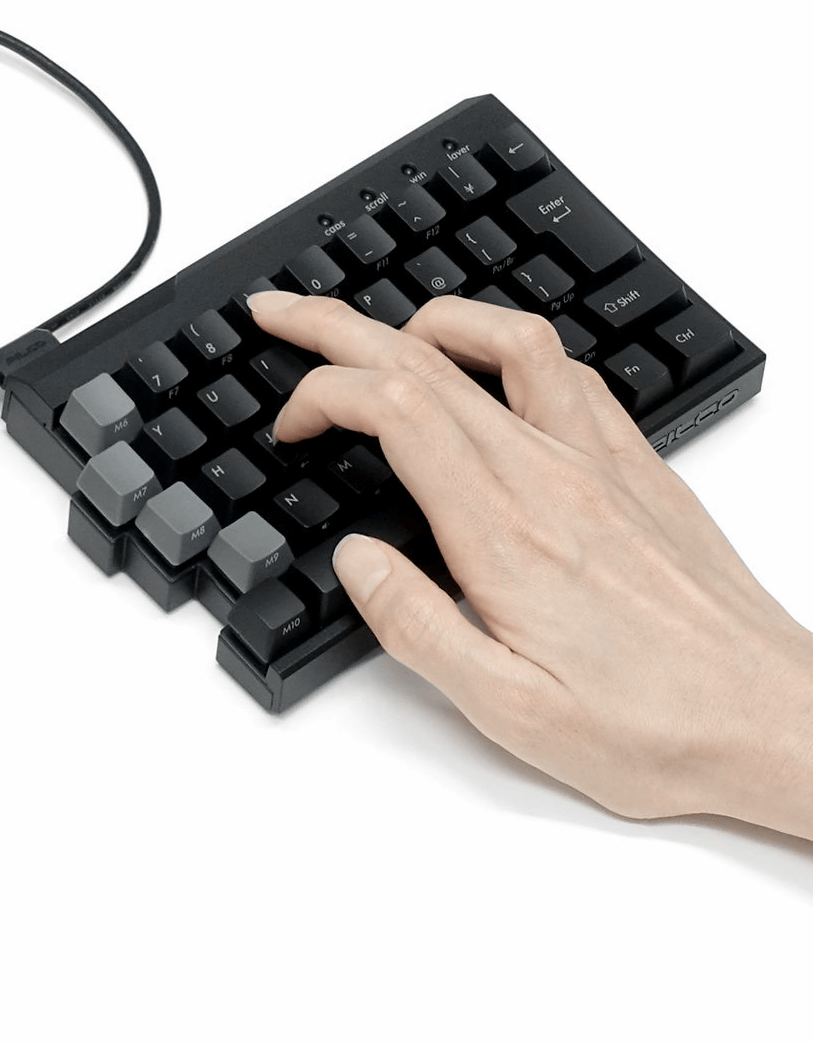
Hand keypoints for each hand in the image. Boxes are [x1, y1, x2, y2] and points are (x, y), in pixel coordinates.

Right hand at [248, 290, 812, 836]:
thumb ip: (416, 625)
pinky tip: (488, 365)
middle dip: (336, 327)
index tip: (288, 426)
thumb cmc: (652, 729)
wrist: (772, 721)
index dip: (322, 394)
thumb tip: (355, 559)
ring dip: (422, 318)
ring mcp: (599, 463)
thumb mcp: (508, 710)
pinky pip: (568, 371)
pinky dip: (509, 343)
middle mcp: (550, 478)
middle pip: (425, 359)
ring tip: (376, 327)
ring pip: (499, 343)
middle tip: (279, 314)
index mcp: (505, 534)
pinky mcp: (637, 467)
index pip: (395, 409)